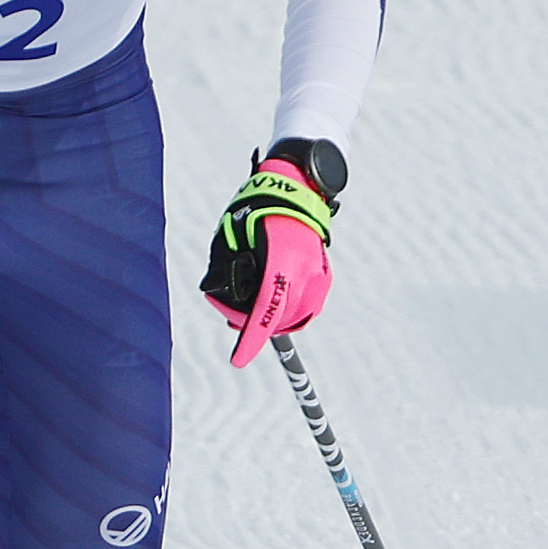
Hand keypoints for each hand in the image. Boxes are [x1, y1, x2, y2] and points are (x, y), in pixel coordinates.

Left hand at [198, 141, 339, 369]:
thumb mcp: (231, 238)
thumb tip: (224, 303)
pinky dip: (287, 312)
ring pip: (293, 317)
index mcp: (281, 260)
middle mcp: (305, 272)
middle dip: (254, 325)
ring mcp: (318, 275)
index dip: (251, 339)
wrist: (294, 189)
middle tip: (232, 318)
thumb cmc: (256, 209)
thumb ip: (226, 271)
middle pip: (278, 318)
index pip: (265, 310)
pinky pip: (305, 307)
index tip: (238, 359)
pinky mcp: (323, 276)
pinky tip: (272, 304)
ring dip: (272, 320)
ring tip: (250, 310)